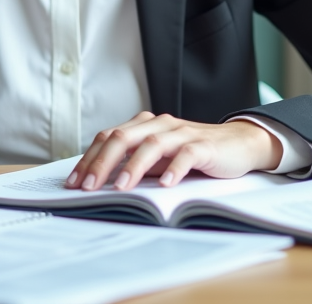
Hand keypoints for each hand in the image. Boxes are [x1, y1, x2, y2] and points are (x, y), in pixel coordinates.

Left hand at [65, 112, 280, 191]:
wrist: (237, 144)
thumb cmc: (192, 154)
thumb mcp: (158, 159)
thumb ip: (133, 163)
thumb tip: (98, 181)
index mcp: (144, 126)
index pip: (108, 137)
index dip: (89, 158)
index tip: (74, 182)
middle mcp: (159, 125)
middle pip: (123, 137)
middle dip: (102, 162)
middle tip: (88, 186)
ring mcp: (181, 133)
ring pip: (151, 145)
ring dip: (133, 167)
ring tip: (120, 187)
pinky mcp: (203, 145)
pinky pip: (186, 154)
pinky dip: (174, 168)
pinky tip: (165, 184)